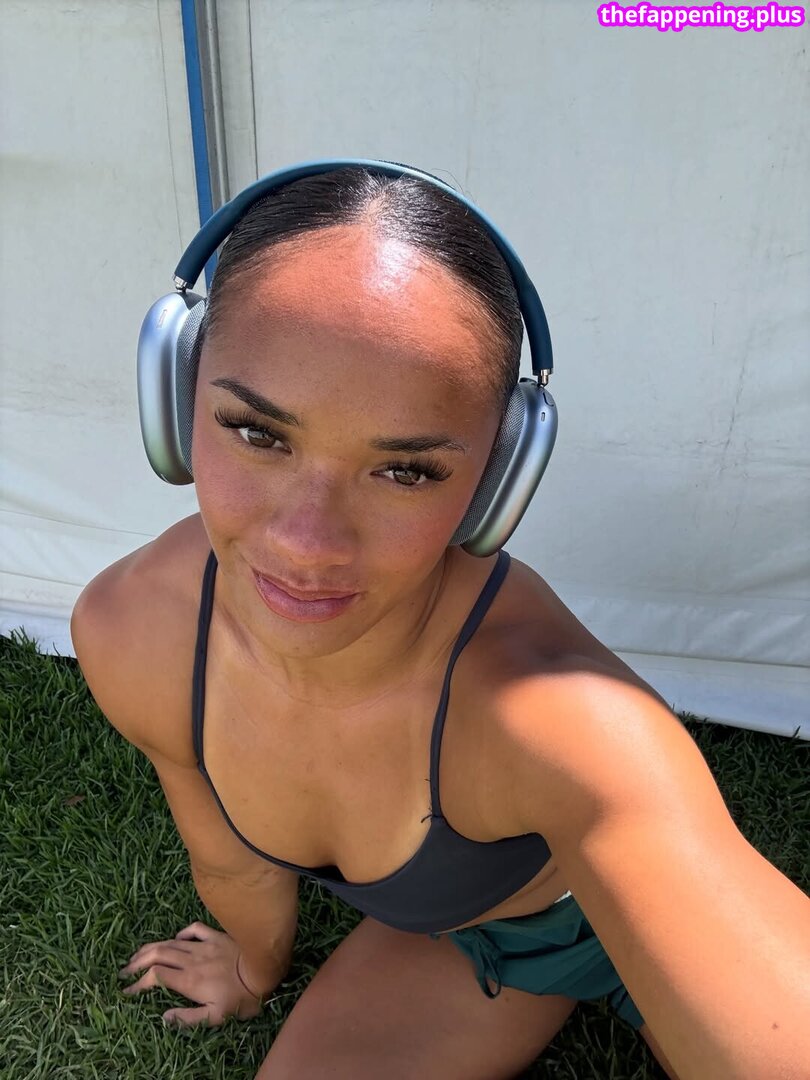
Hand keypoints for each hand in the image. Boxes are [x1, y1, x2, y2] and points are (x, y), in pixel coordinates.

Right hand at [117, 921, 272, 1027]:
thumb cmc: (242, 997)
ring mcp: (204, 945)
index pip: (155, 976)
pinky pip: (194, 930)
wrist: (265, 969)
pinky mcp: (216, 936)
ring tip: (138, 955)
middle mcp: (192, 959)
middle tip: (125, 970)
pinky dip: (180, 934)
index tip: (128, 990)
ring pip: (170, 942)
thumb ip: (187, 1018)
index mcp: (189, 979)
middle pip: (157, 954)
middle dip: (137, 961)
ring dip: (151, 947)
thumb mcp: (216, 1017)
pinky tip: (176, 939)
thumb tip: (164, 1017)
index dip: (138, 982)